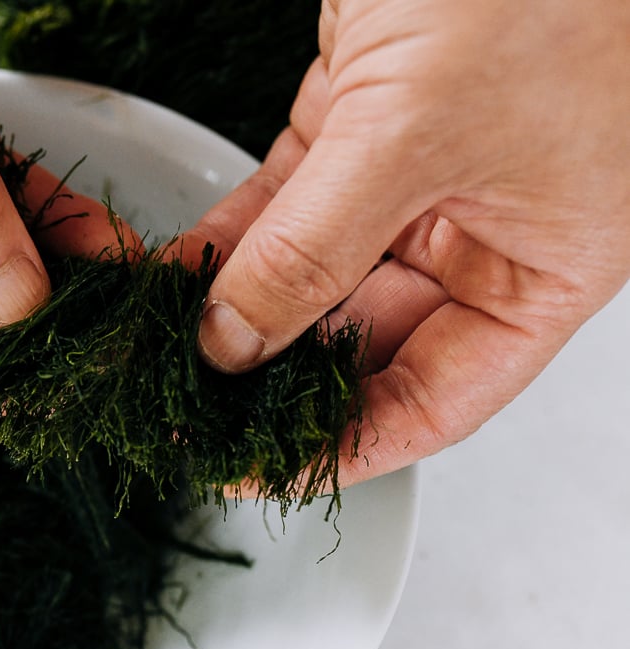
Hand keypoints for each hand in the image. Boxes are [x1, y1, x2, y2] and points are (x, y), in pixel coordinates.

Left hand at [185, 0, 629, 485]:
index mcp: (544, 263)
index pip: (439, 398)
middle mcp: (483, 231)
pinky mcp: (361, 122)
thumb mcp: (415, 135)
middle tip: (182, 415)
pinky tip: (170, 283)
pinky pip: (283, 210)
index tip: (254, 470)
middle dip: (273, 382)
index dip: (346, 445)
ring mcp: (419, 178)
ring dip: (238, 318)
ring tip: (158, 362)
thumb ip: (314, 255)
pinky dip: (228, 246)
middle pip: (365, 345)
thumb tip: (232, 348)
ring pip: (316, 280)